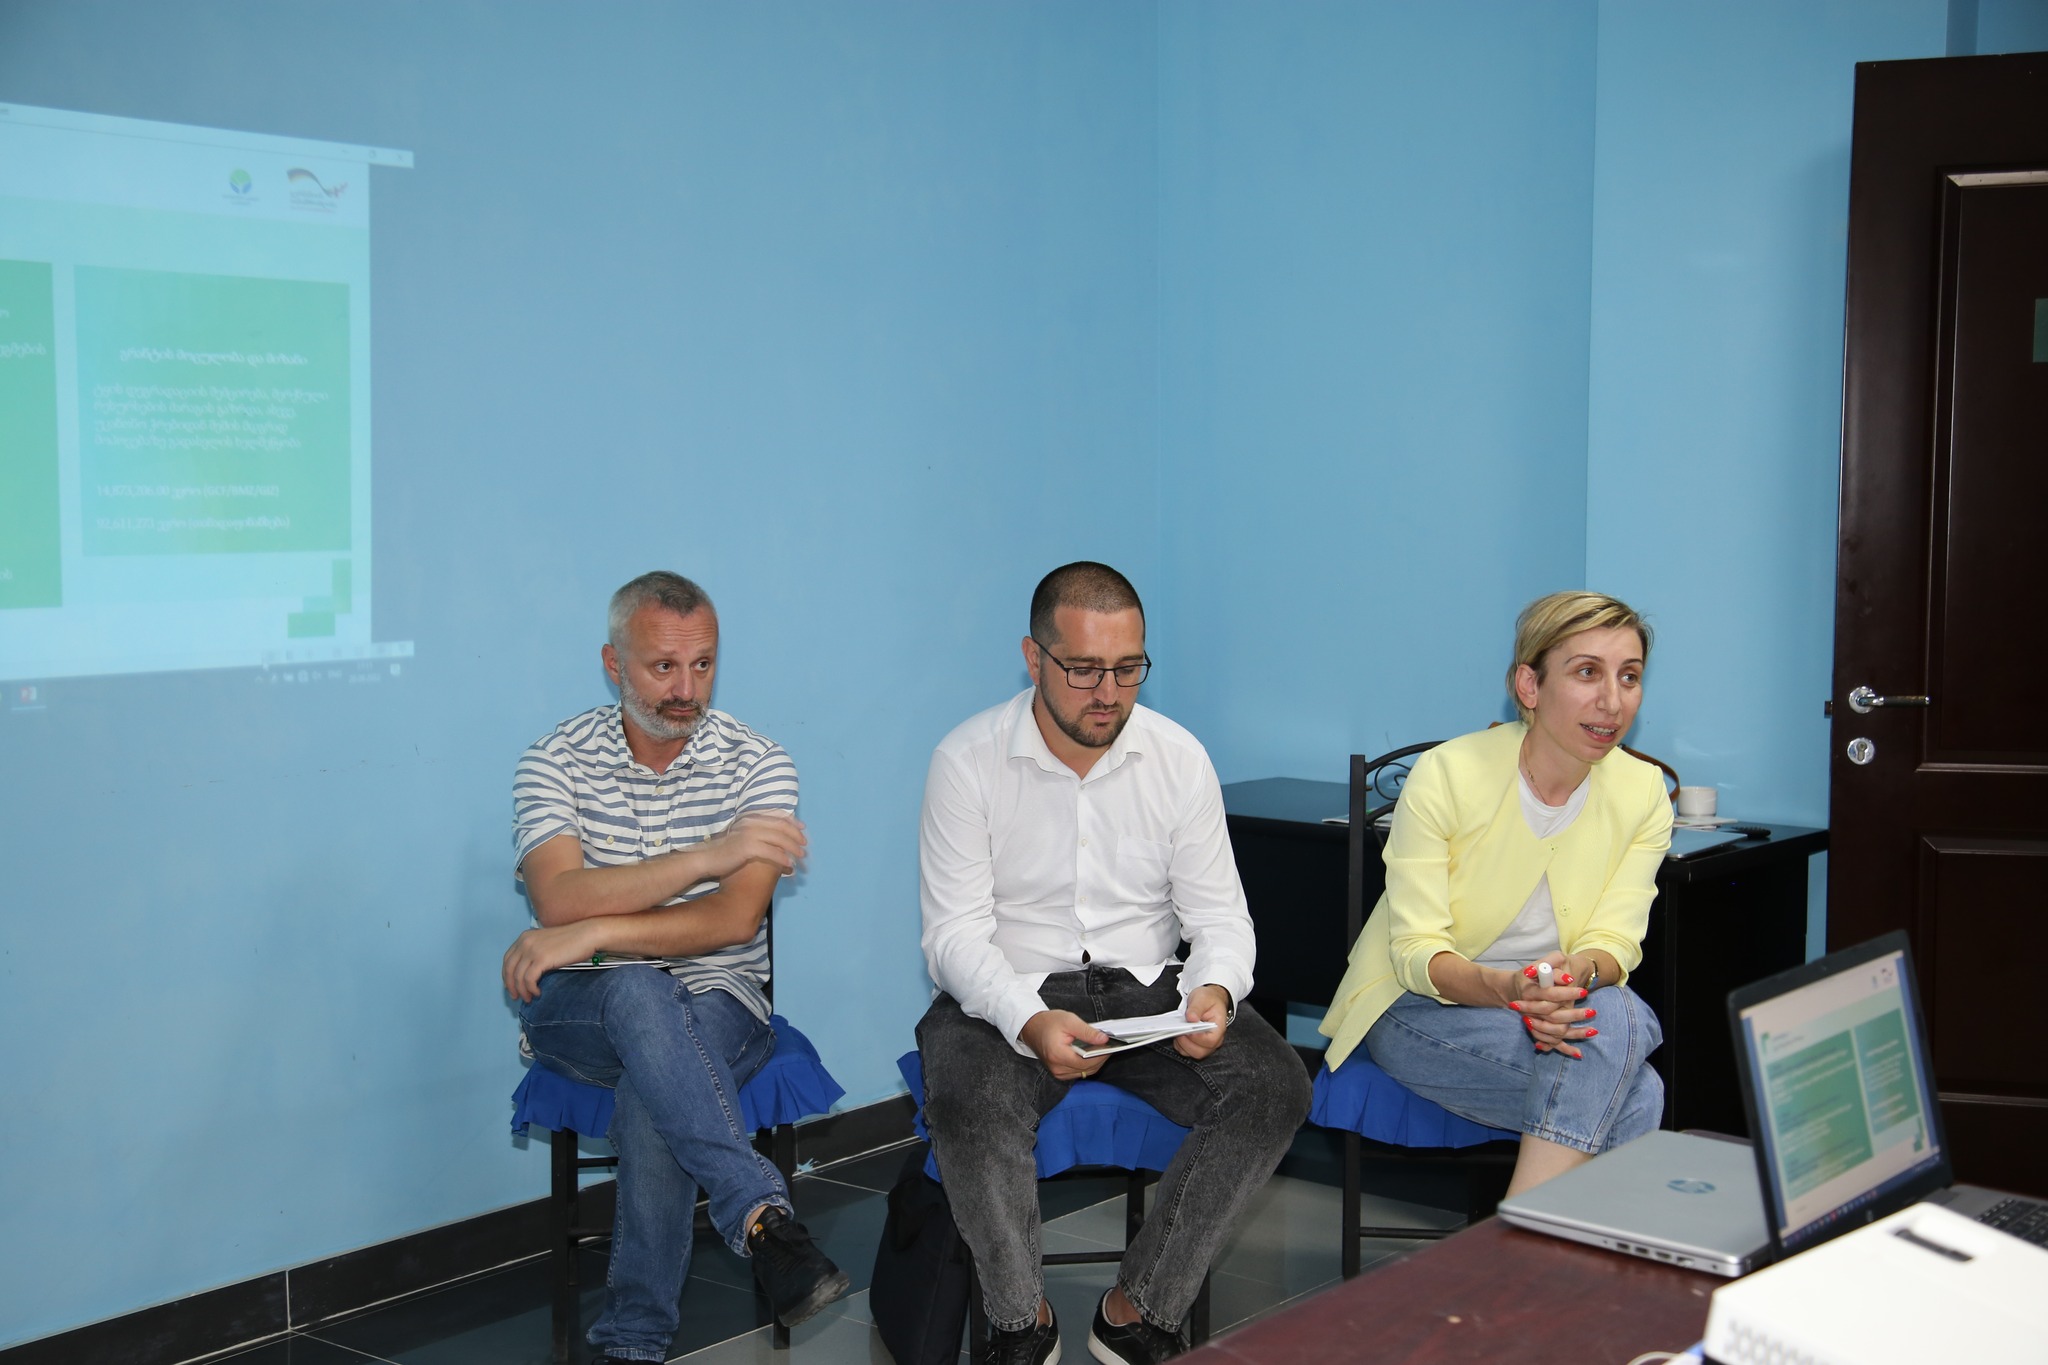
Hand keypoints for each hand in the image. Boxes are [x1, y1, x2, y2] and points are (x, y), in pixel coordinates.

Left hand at [502, 922, 600, 1002]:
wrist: (588, 934)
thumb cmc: (572, 940)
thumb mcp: (547, 943)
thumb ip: (535, 952)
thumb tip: (529, 971)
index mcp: (525, 937)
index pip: (507, 959)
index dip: (507, 975)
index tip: (512, 986)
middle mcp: (525, 942)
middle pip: (509, 969)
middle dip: (511, 986)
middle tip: (517, 996)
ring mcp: (532, 950)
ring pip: (518, 976)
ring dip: (522, 990)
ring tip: (529, 998)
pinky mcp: (541, 959)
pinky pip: (529, 979)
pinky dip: (531, 989)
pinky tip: (538, 992)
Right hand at [691, 812, 807, 880]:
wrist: (706, 859)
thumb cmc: (724, 850)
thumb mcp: (740, 836)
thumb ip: (755, 833)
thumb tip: (773, 838)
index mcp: (750, 818)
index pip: (776, 815)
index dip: (792, 821)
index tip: (802, 828)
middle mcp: (751, 823)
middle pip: (781, 826)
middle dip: (796, 835)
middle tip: (804, 844)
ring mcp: (749, 834)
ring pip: (779, 839)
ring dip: (793, 848)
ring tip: (801, 856)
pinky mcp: (748, 848)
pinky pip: (772, 852)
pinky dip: (783, 858)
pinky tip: (789, 865)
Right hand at [1019, 1009, 1111, 1080]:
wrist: (1032, 1028)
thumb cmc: (1048, 1023)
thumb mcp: (1069, 1021)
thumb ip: (1087, 1031)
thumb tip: (1104, 1039)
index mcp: (1058, 1055)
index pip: (1086, 1062)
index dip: (1101, 1054)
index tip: (1111, 1045)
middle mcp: (1058, 1068)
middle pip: (1088, 1069)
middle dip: (1101, 1057)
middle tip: (1109, 1044)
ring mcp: (1058, 1073)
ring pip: (1086, 1072)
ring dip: (1095, 1061)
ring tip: (1101, 1047)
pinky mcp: (1061, 1073)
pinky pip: (1080, 1071)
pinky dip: (1088, 1063)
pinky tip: (1091, 1053)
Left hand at [1175, 985, 1231, 1058]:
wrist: (1210, 1000)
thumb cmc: (1209, 1000)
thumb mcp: (1202, 998)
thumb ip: (1196, 1008)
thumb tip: (1191, 1018)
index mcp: (1219, 1028)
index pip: (1210, 1041)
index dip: (1197, 1038)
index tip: (1187, 1030)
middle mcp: (1215, 1039)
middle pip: (1201, 1051)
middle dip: (1186, 1043)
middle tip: (1180, 1031)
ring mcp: (1206, 1044)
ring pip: (1193, 1054)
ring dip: (1182, 1045)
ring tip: (1178, 1031)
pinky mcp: (1198, 1045)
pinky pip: (1187, 1051)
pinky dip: (1180, 1045)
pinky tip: (1178, 1034)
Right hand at [1509, 952, 1596, 1058]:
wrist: (1521, 985)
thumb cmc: (1536, 972)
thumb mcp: (1546, 961)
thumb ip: (1553, 965)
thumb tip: (1568, 978)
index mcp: (1531, 991)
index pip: (1550, 994)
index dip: (1567, 994)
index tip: (1583, 992)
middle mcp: (1531, 1009)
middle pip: (1554, 1016)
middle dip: (1575, 1015)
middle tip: (1592, 1011)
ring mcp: (1535, 1022)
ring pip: (1555, 1032)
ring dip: (1576, 1033)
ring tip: (1594, 1031)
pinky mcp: (1540, 1029)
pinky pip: (1551, 1042)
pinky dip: (1564, 1049)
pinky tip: (1579, 1054)